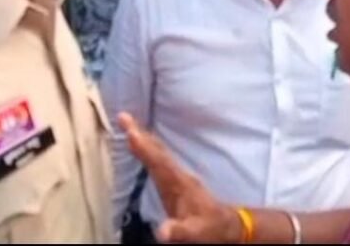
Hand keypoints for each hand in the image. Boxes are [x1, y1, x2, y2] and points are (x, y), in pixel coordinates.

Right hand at [117, 113, 241, 243]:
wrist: (225, 226)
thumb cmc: (210, 228)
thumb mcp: (196, 232)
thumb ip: (179, 230)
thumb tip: (162, 232)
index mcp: (180, 184)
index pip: (159, 162)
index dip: (144, 147)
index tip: (130, 131)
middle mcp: (178, 175)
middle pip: (157, 150)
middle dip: (140, 134)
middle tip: (124, 116)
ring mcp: (177, 176)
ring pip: (158, 152)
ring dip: (144, 138)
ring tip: (129, 126)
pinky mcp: (175, 181)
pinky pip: (159, 160)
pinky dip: (149, 150)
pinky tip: (143, 147)